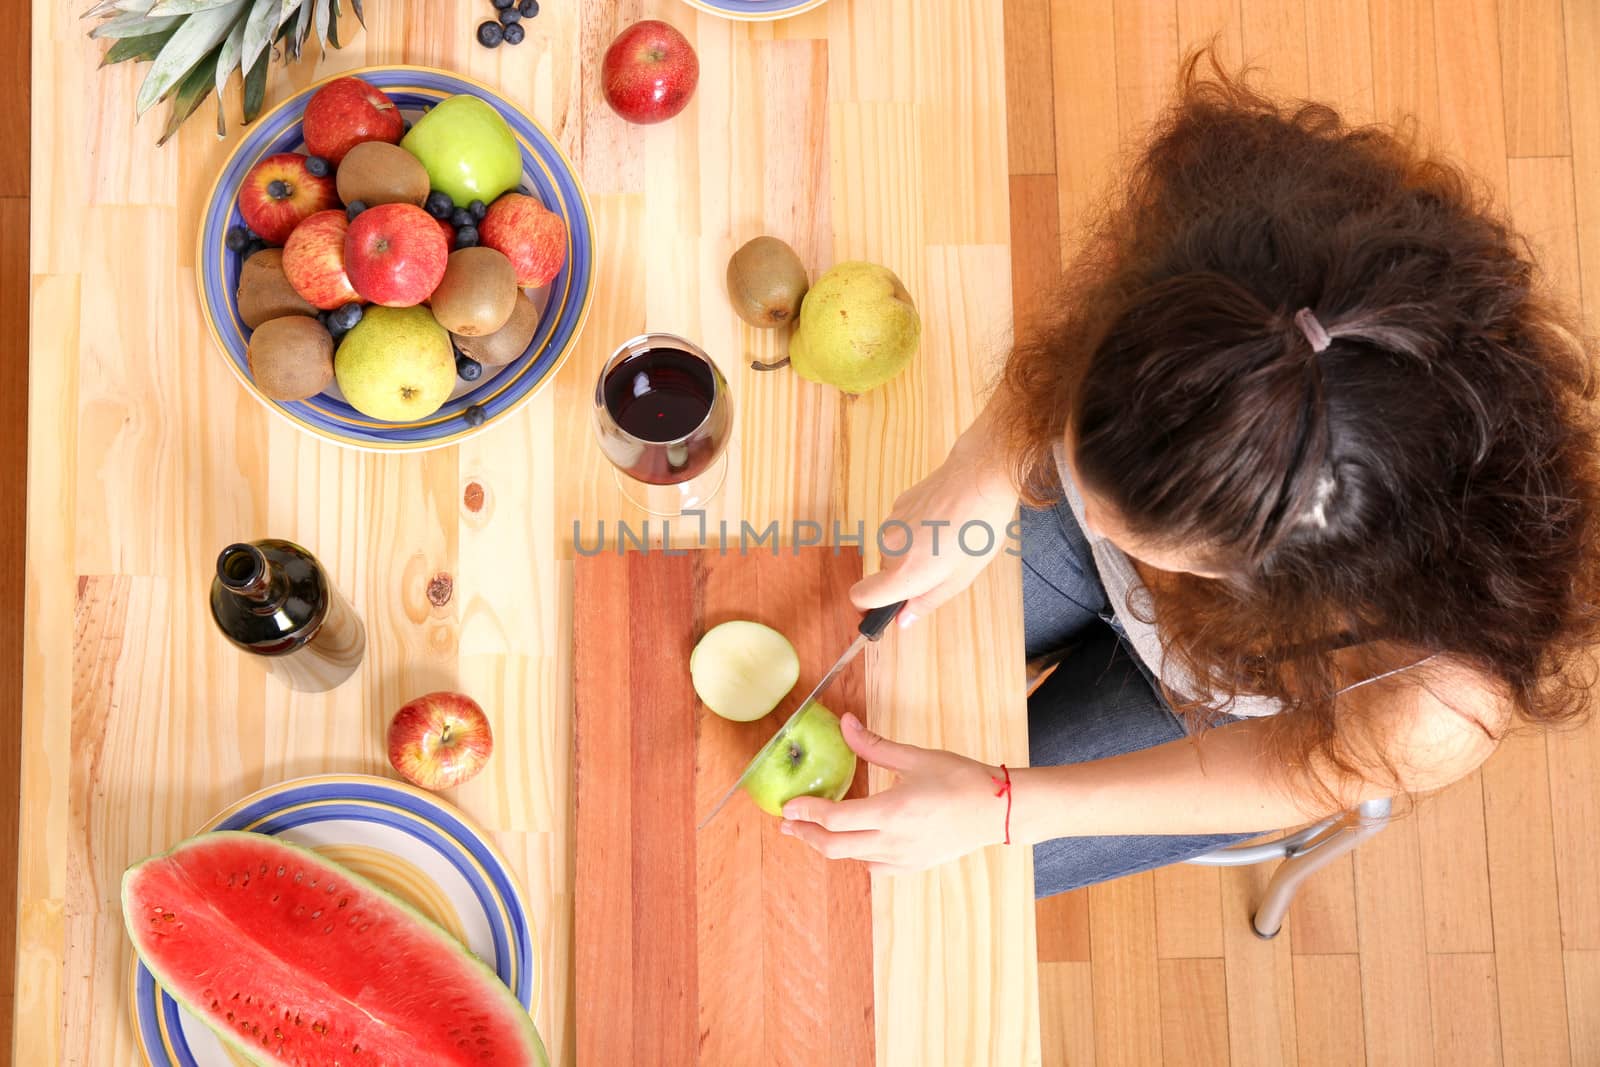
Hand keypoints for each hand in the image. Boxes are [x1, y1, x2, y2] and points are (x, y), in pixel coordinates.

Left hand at [779, 712, 1007, 874]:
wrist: (997, 810)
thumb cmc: (960, 780)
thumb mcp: (915, 757)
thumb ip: (874, 746)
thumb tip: (845, 724)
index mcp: (892, 812)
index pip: (836, 819)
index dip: (808, 813)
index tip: (788, 806)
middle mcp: (894, 841)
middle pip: (835, 847)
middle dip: (806, 835)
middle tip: (788, 823)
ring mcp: (903, 859)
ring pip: (852, 858)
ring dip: (828, 845)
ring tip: (812, 830)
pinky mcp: (912, 866)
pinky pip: (873, 867)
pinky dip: (855, 855)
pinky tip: (851, 842)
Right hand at [850, 432, 1019, 623]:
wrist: (980, 478)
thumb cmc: (977, 529)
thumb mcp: (959, 578)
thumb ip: (925, 602)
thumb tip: (902, 620)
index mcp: (903, 572)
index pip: (860, 596)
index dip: (868, 608)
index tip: (881, 611)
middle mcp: (889, 548)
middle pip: (884, 573)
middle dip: (906, 575)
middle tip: (941, 567)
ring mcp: (891, 523)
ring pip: (894, 550)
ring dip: (913, 552)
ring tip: (947, 541)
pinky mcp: (898, 504)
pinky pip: (901, 529)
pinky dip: (916, 532)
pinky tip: (943, 522)